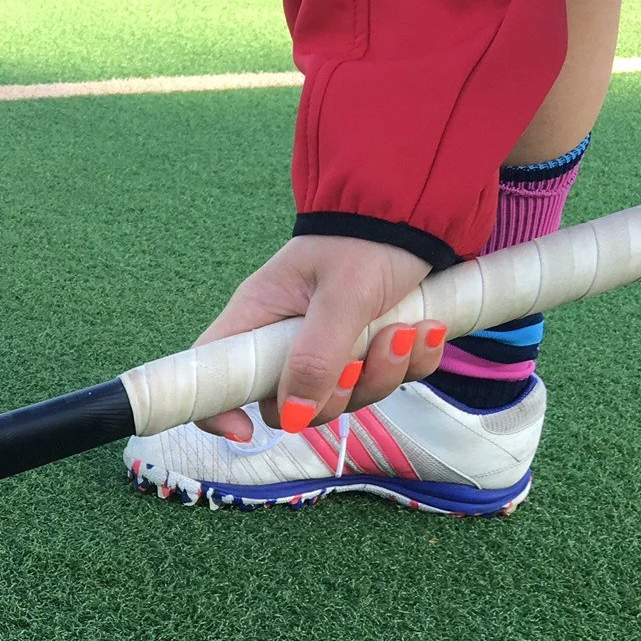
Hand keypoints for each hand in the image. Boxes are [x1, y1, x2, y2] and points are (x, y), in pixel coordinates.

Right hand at [194, 235, 448, 441]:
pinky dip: (413, 363)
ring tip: (408, 331)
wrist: (422, 209)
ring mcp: (330, 350)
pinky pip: (389, 382)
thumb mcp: (341, 295)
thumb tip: (292, 417)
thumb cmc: (368, 238)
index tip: (247, 430)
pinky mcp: (370, 350)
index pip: (213, 375)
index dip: (218, 410)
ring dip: (384, 372)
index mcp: (259, 319)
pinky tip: (427, 329)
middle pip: (292, 405)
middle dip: (337, 393)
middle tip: (363, 356)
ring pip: (345, 398)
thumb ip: (315, 356)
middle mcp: (287, 341)